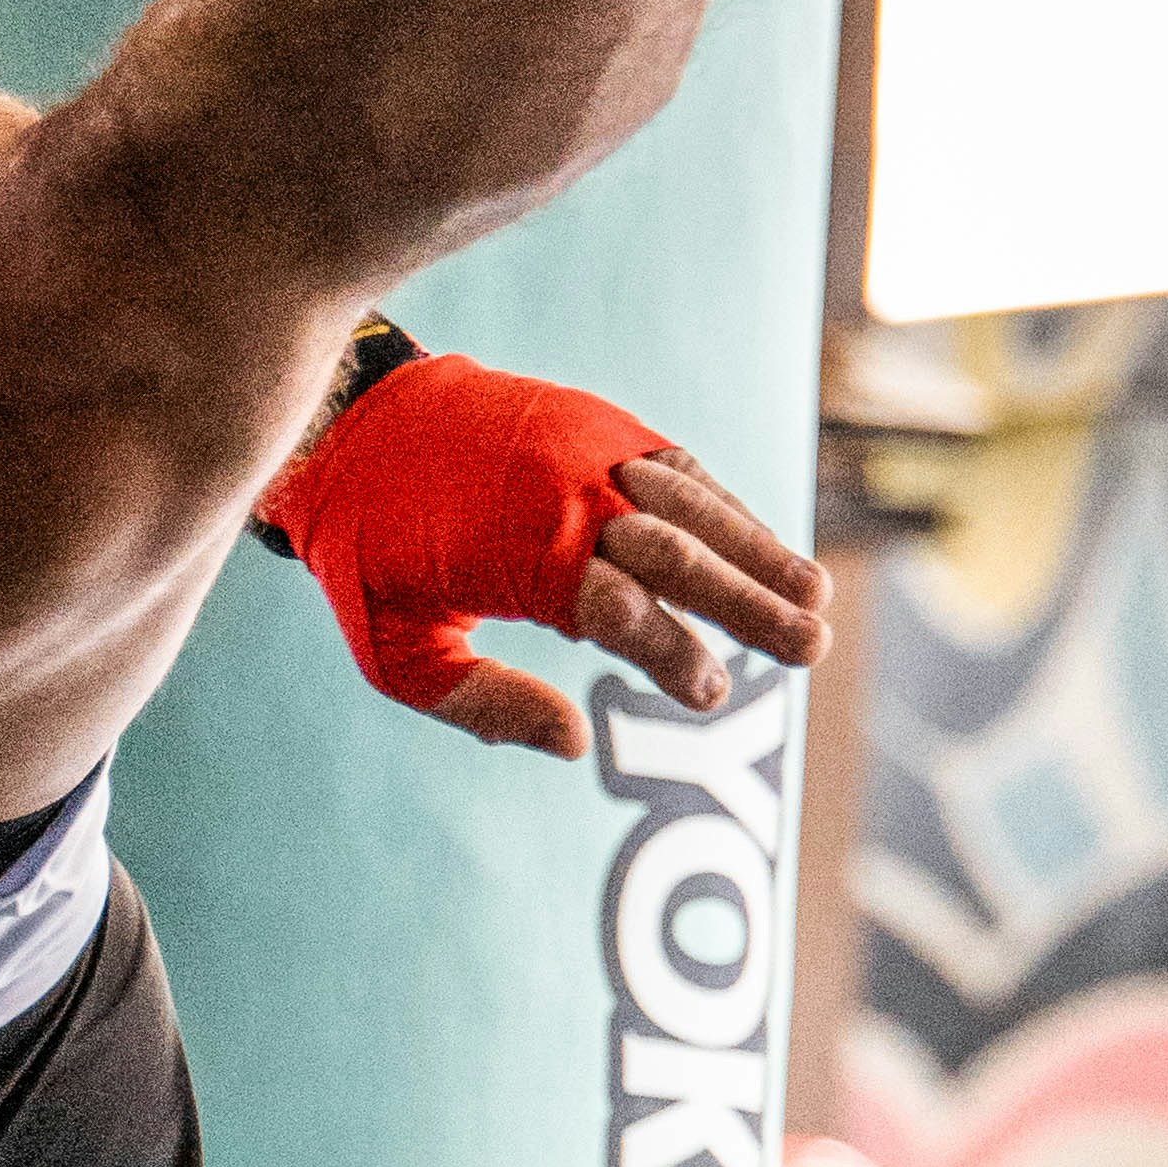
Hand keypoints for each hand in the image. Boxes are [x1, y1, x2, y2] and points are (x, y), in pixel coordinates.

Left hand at [262, 342, 826, 763]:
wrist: (352, 422)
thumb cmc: (369, 555)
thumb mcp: (398, 653)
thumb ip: (485, 704)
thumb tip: (576, 744)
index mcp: (521, 553)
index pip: (621, 609)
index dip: (671, 653)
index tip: (710, 694)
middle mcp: (567, 492)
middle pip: (678, 553)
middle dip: (749, 602)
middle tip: (812, 648)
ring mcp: (588, 448)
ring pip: (693, 505)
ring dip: (759, 549)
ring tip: (815, 598)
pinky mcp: (597, 424)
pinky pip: (677, 469)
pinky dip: (725, 507)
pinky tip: (763, 545)